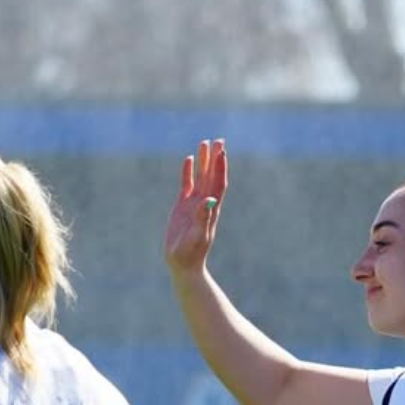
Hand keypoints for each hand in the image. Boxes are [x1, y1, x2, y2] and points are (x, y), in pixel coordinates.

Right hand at [163, 138, 226, 275]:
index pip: (218, 183)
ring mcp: (194, 204)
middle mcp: (205, 203)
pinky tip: (189, 159)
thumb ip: (203, 218)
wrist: (183, 264)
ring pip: (201, 177)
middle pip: (212, 176)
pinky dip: (188, 172)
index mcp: (211, 209)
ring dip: (204, 161)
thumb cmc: (191, 254)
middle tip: (219, 140)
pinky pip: (187, 185)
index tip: (222, 151)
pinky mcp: (183, 206)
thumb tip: (210, 201)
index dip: (220, 167)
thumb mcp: (197, 236)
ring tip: (205, 143)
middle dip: (216, 158)